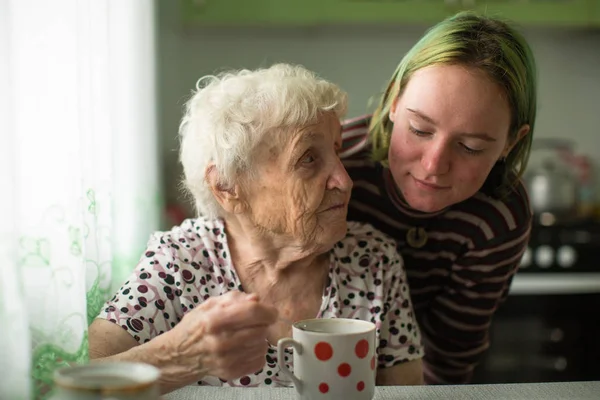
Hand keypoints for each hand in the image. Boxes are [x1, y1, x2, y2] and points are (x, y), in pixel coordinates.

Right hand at [157, 291, 277, 383]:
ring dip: (259, 338)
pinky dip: (256, 352)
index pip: (252, 312)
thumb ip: (234, 299)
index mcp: (214, 320)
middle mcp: (221, 341)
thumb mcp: (210, 305)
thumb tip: (256, 299)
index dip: (267, 310)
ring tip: (245, 335)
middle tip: (254, 323)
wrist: (180, 355)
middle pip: (261, 330)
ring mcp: (227, 360)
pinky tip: (244, 348)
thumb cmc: (196, 327)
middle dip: (262, 324)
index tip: (271, 311)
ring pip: (262, 345)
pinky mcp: (232, 372)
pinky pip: (260, 360)